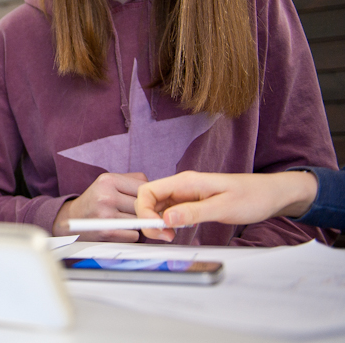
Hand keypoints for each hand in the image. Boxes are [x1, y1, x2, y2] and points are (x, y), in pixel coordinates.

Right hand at [53, 172, 147, 241]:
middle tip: (131, 212)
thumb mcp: (108, 182)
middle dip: (142, 210)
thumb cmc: (95, 200)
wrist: (71, 219)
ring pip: (140, 221)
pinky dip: (130, 234)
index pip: (144, 187)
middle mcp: (106, 196)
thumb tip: (158, 191)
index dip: (146, 196)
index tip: (141, 201)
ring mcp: (106, 215)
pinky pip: (134, 235)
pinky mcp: (107, 232)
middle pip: (143, 205)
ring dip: (137, 224)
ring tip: (123, 220)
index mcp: (108, 180)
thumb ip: (132, 181)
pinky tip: (119, 230)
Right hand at [135, 170, 318, 240]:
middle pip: (149, 199)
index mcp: (186, 181)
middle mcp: (182, 186)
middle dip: (148, 219)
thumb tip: (165, 219)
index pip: (148, 191)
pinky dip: (167, 223)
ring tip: (171, 236)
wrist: (273, 194)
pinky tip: (176, 231)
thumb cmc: (253, 196)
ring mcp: (186, 194)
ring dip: (157, 223)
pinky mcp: (192, 203)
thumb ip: (193, 213)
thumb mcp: (223, 207)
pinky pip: (170, 211)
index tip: (156, 228)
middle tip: (164, 236)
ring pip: (158, 207)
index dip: (144, 210)